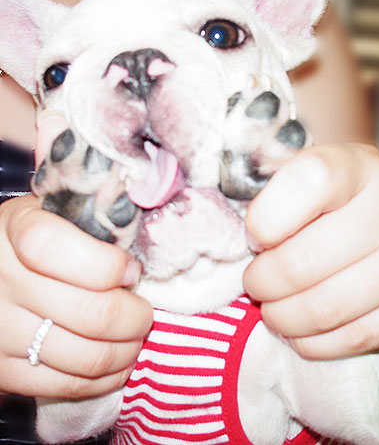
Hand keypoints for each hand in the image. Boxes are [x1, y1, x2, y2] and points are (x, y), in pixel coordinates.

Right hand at [0, 194, 151, 397]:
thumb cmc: (37, 239)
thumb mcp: (54, 212)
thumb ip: (93, 219)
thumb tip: (144, 242)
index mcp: (18, 229)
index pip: (56, 247)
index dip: (108, 264)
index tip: (132, 270)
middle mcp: (3, 280)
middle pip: (91, 313)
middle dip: (136, 316)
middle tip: (145, 311)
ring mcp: (0, 330)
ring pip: (87, 356)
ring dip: (127, 350)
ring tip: (135, 336)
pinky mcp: (3, 370)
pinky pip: (67, 386)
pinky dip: (106, 378)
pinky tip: (119, 362)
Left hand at [244, 143, 378, 358]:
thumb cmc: (345, 194)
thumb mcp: (315, 169)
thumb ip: (276, 183)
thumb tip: (233, 222)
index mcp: (355, 168)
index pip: (306, 184)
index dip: (265, 219)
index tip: (255, 235)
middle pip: (302, 263)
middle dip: (262, 281)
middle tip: (254, 281)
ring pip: (324, 309)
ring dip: (282, 317)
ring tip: (272, 307)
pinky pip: (353, 337)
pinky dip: (313, 341)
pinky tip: (300, 328)